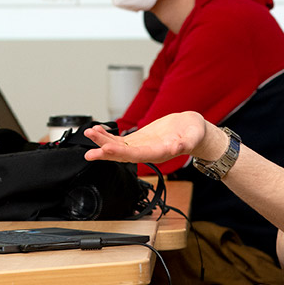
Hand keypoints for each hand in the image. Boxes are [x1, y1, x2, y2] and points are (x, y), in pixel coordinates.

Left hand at [83, 111, 210, 163]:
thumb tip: (178, 147)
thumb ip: (186, 143)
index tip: (106, 149)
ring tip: (89, 134)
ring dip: (102, 142)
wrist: (192, 130)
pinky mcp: (138, 139)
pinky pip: (119, 139)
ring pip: (118, 147)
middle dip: (105, 151)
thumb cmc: (194, 133)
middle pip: (123, 154)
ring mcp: (141, 146)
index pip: (136, 155)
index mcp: (159, 153)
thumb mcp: (194, 135)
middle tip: (90, 150)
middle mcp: (146, 152)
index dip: (121, 153)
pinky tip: (97, 130)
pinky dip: (107, 135)